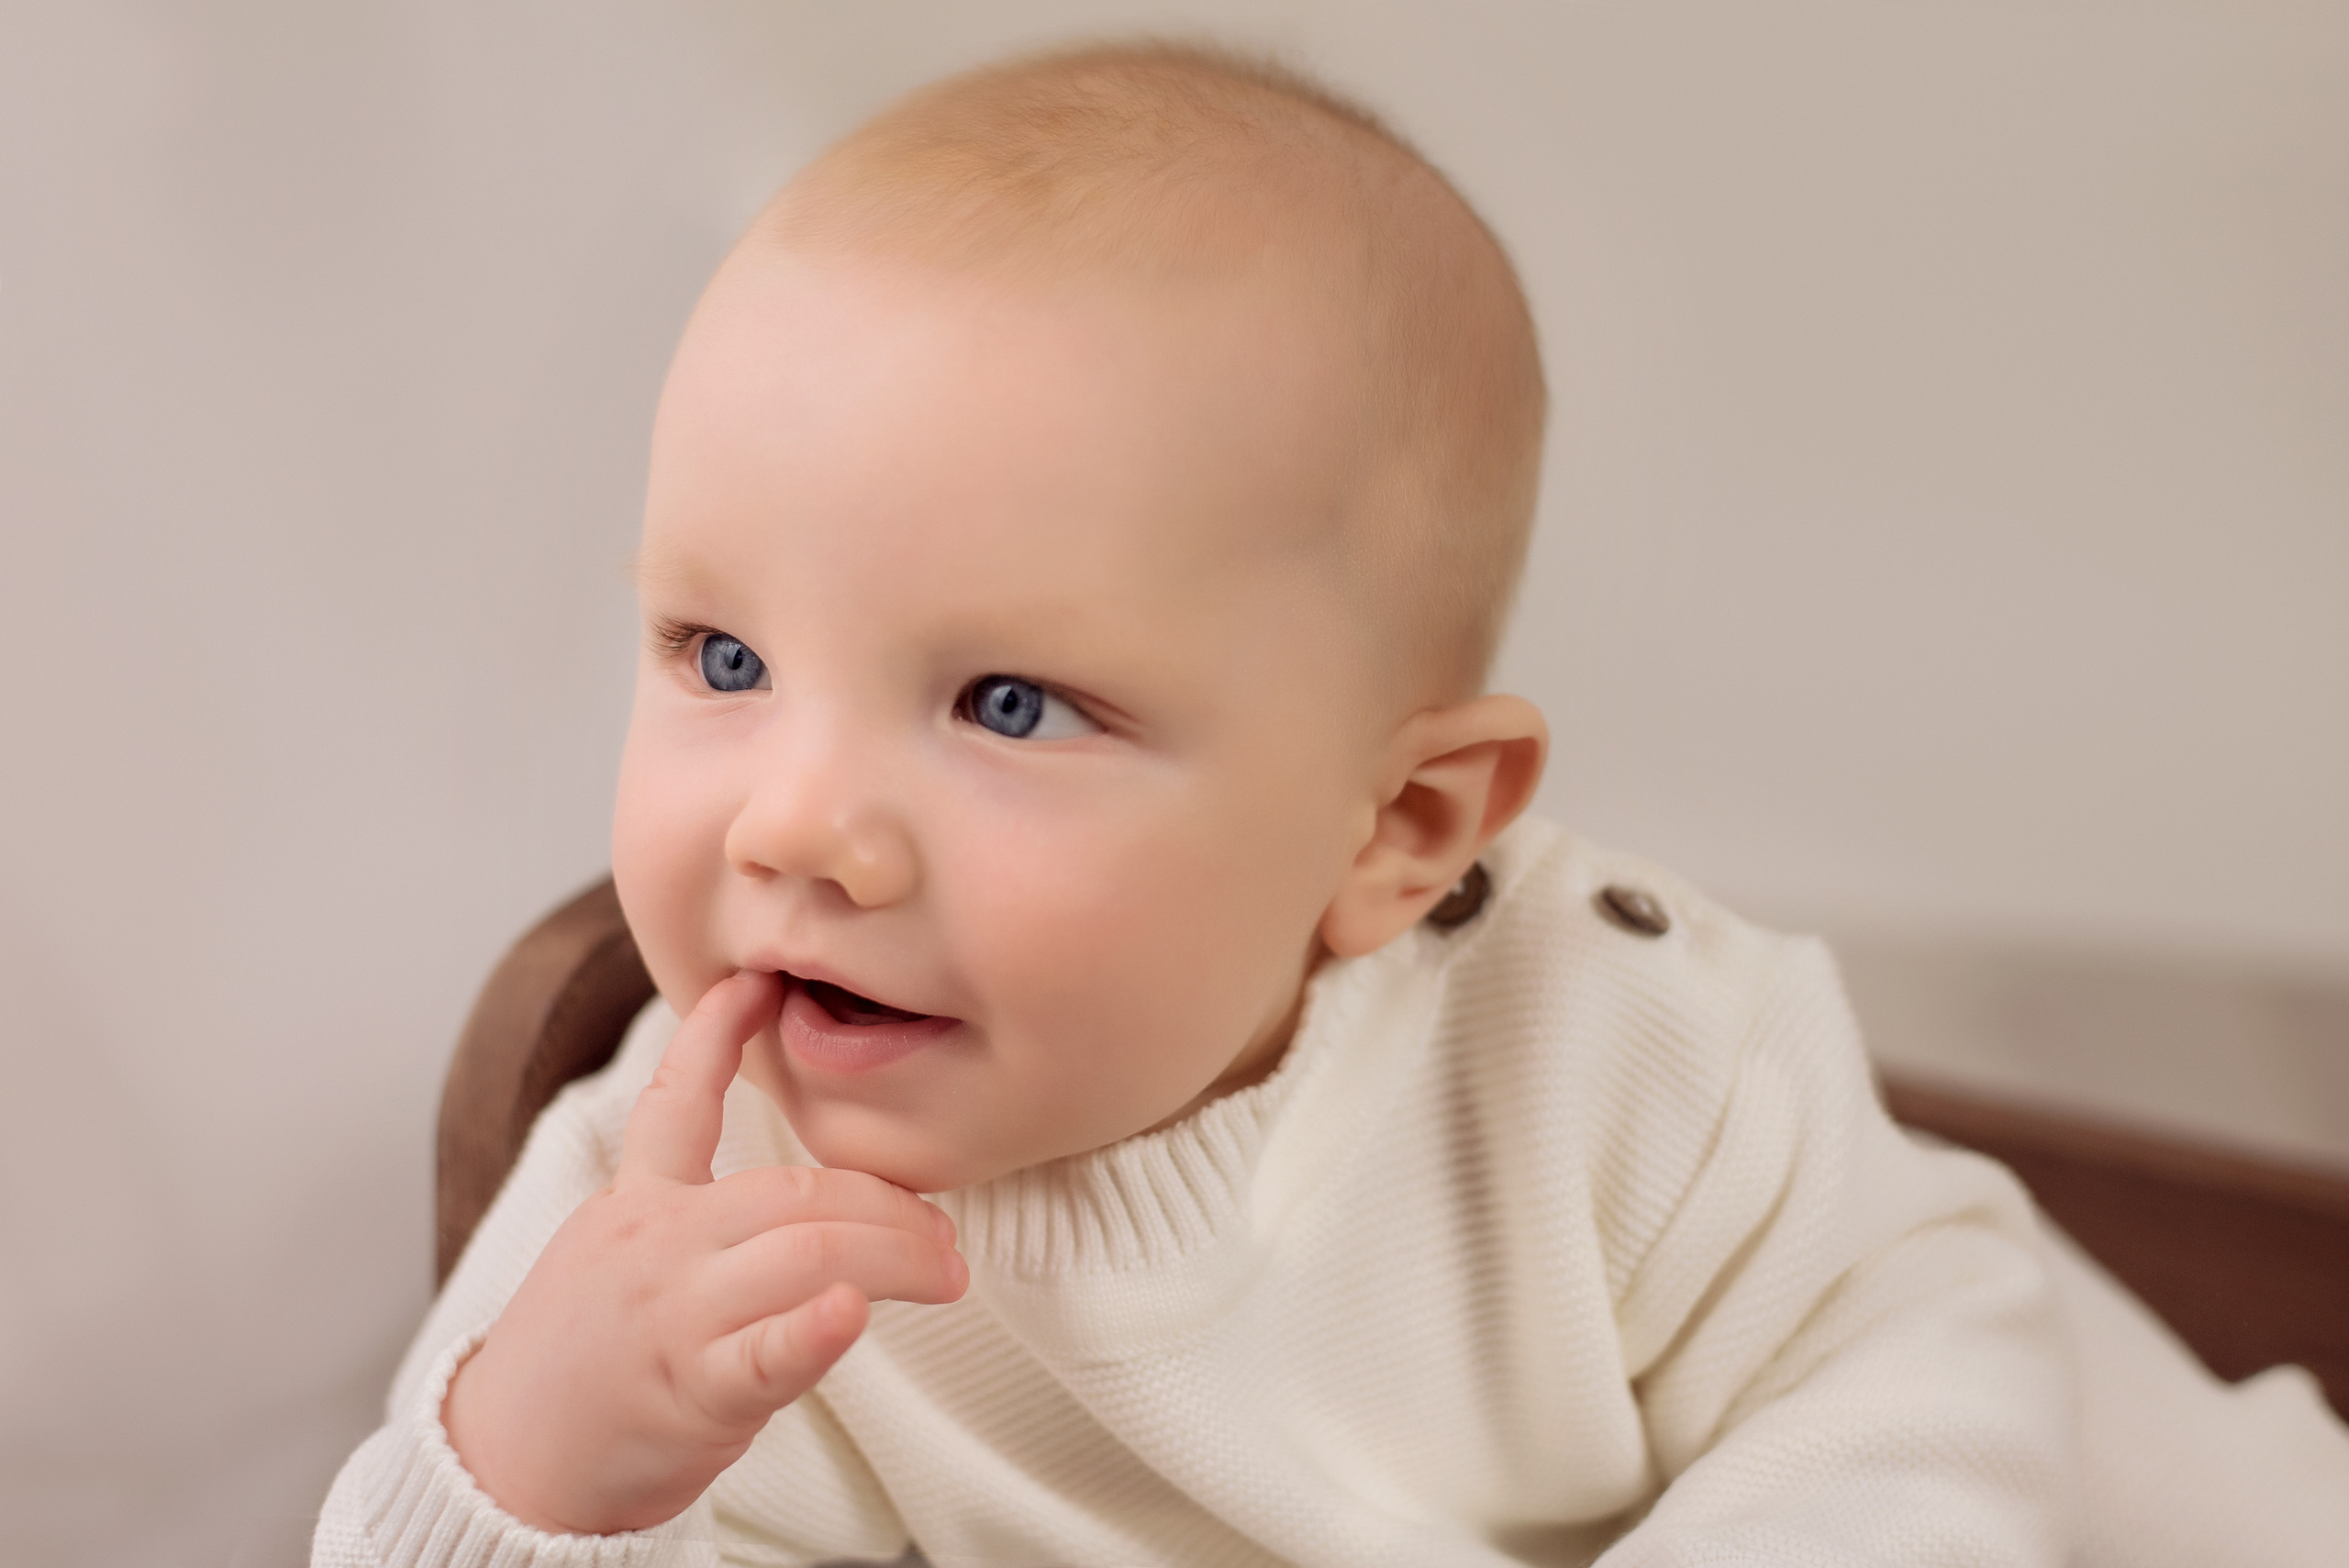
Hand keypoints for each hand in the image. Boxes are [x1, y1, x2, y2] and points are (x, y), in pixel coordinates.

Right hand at [441, 970, 967, 1534]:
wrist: (506, 1467)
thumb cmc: (580, 1366)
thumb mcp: (614, 1260)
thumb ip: (694, 1222)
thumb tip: (800, 1204)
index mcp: (637, 1206)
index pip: (677, 1102)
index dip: (716, 1034)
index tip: (759, 982)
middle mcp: (656, 1246)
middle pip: (794, 1191)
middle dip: (887, 1205)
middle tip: (944, 1234)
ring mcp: (674, 1316)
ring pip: (806, 1254)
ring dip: (895, 1257)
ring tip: (946, 1274)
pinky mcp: (690, 1393)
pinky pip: (765, 1354)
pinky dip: (816, 1330)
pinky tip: (855, 1312)